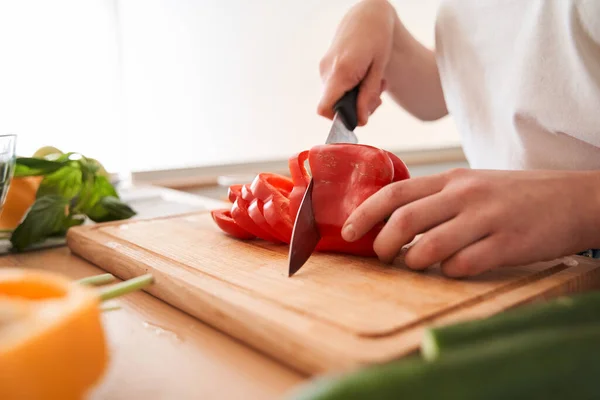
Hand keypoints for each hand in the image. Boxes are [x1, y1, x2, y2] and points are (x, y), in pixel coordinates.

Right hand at [317, 0, 396, 125]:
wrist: (367, 13)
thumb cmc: (377, 37)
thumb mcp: (378, 69)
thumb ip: (368, 96)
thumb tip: (361, 121)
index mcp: (341, 72)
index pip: (325, 109)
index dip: (338, 119)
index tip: (358, 115)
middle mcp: (327, 71)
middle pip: (334, 106)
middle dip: (356, 108)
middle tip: (377, 97)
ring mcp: (324, 68)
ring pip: (336, 97)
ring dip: (356, 97)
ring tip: (374, 82)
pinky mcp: (326, 66)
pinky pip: (336, 87)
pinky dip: (351, 88)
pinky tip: (364, 77)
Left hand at [341, 168, 599, 276]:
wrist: (575, 198)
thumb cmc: (517, 195)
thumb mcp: (473, 184)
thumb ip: (437, 198)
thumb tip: (395, 220)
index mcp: (452, 179)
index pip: (394, 193)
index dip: (364, 213)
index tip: (348, 231)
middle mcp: (465, 195)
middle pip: (404, 220)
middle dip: (382, 243)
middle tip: (381, 256)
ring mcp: (486, 219)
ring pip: (429, 247)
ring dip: (413, 262)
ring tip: (415, 265)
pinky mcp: (507, 244)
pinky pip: (463, 265)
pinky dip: (448, 272)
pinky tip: (453, 269)